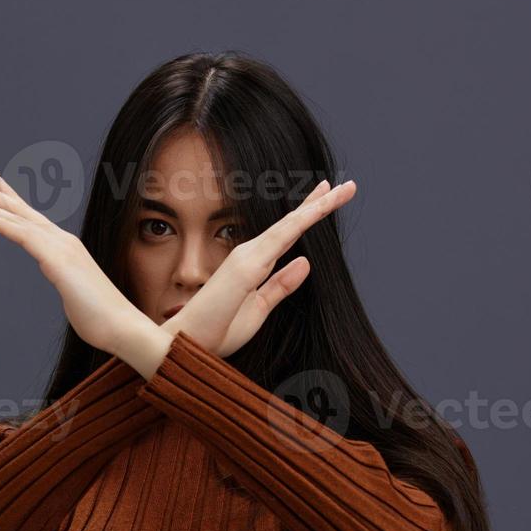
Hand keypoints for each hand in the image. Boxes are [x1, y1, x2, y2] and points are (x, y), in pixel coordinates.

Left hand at [0, 172, 150, 357]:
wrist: (122, 326)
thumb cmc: (101, 316)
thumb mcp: (76, 293)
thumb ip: (67, 282)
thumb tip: (64, 282)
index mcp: (65, 249)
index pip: (33, 220)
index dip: (11, 201)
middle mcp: (63, 242)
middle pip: (22, 213)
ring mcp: (61, 249)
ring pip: (19, 220)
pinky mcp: (58, 260)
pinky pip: (24, 238)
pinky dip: (2, 225)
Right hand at [166, 179, 356, 356]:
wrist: (182, 344)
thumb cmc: (214, 331)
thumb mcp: (258, 310)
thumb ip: (280, 287)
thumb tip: (305, 262)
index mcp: (253, 266)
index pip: (287, 236)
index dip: (308, 216)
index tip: (328, 198)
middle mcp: (250, 255)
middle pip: (291, 224)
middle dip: (319, 203)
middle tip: (347, 186)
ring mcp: (247, 257)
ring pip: (290, 225)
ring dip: (318, 206)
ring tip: (343, 190)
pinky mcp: (246, 265)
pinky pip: (281, 237)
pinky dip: (302, 220)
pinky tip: (320, 208)